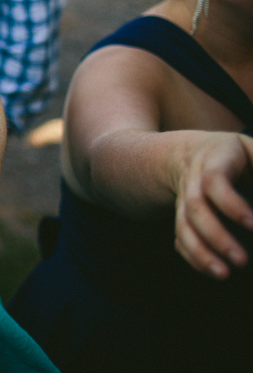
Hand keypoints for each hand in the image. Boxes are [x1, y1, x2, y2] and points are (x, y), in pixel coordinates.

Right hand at [174, 133, 252, 278]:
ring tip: (224, 274)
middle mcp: (192, 181)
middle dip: (216, 236)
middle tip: (242, 261)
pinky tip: (213, 270)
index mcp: (213, 160)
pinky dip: (192, 256)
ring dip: (200, 252)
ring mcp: (183, 200)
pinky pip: (180, 238)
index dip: (231, 204)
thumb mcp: (252, 150)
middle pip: (195, 208)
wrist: (192, 153)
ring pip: (183, 226)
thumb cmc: (235, 154)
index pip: (214, 181)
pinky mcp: (181, 217)